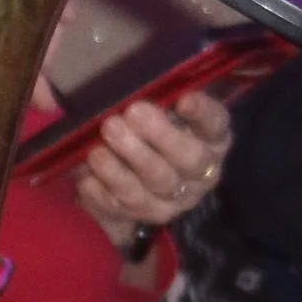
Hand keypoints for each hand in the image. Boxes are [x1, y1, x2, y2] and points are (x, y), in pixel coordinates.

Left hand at [72, 88, 233, 246]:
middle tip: (129, 113)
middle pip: (187, 159)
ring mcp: (175, 199)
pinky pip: (122, 206)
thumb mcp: (161, 110)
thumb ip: (158, 96)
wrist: (136, 180)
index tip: (184, 100)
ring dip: (122, 167)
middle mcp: (200, 173)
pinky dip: (101, 189)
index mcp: (212, 139)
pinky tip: (85, 174)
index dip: (202, 113)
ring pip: (153, 186)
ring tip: (97, 149)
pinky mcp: (146, 216)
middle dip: (158, 136)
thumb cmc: (150, 131)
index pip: (215, 123)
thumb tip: (137, 85)